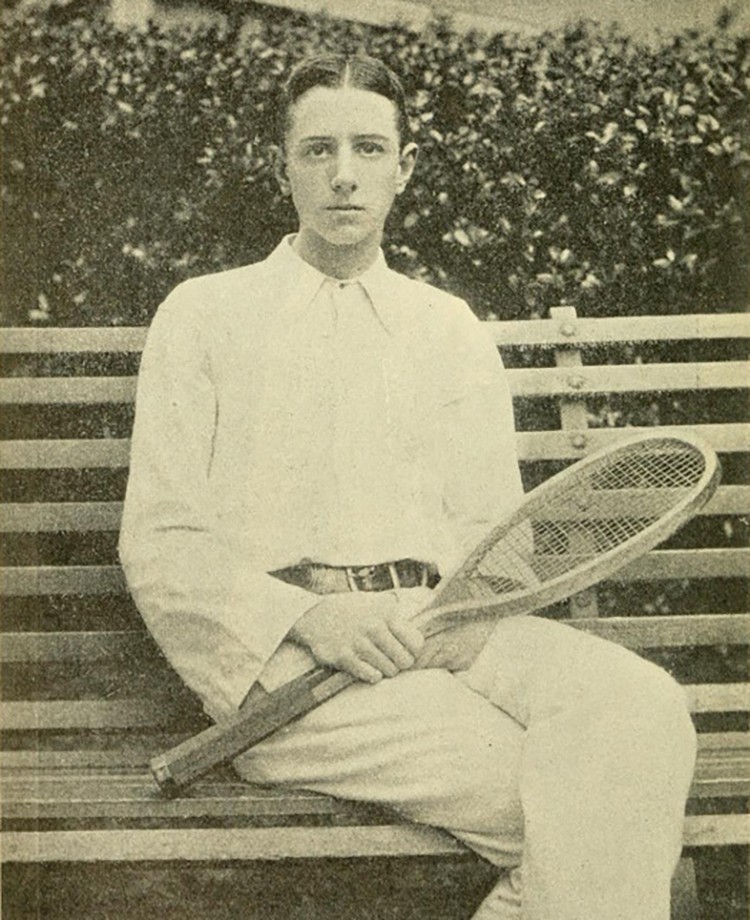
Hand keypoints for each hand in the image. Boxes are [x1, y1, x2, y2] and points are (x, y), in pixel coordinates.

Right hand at [288, 590, 425, 683]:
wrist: (314, 615)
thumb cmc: (351, 611)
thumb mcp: (375, 602)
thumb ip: (396, 612)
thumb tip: (418, 627)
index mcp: (385, 614)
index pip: (416, 642)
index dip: (414, 651)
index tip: (407, 651)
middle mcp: (374, 628)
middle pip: (404, 660)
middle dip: (400, 663)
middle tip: (393, 661)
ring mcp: (358, 643)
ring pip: (389, 671)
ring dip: (386, 670)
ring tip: (379, 662)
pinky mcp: (344, 657)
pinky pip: (371, 676)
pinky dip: (372, 675)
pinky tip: (368, 667)